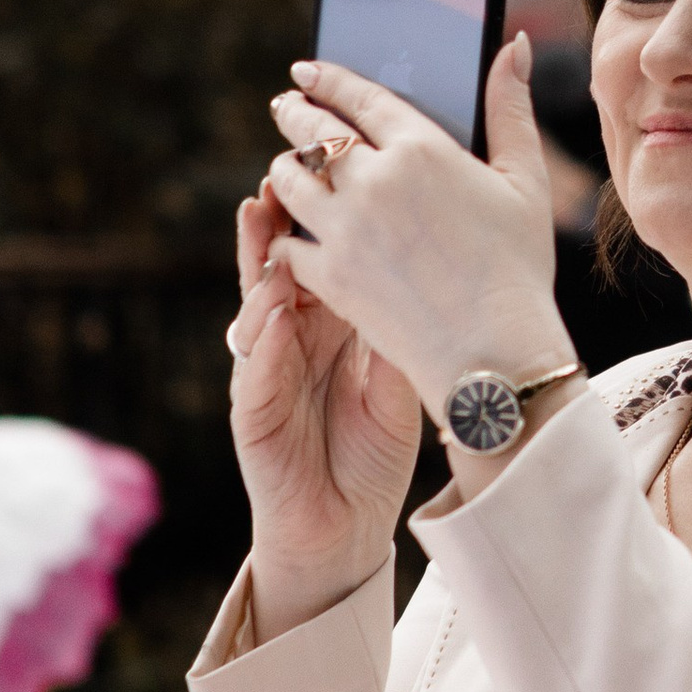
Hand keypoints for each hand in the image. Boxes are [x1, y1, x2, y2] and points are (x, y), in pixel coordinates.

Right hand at [225, 179, 425, 642]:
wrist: (342, 530)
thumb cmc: (370, 450)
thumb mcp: (396, 372)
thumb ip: (402, 318)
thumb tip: (440, 253)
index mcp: (325, 321)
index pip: (320, 252)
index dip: (324, 210)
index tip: (340, 161)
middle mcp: (289, 336)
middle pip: (278, 261)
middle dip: (280, 215)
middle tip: (289, 164)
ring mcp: (265, 370)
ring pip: (254, 301)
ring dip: (258, 259)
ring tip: (265, 213)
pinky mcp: (251, 412)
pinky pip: (251, 368)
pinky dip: (261, 338)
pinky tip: (273, 309)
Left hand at [258, 37, 568, 426]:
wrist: (493, 352)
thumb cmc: (519, 267)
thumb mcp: (524, 179)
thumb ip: (511, 107)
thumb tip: (516, 45)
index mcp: (421, 149)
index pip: (359, 97)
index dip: (328, 78)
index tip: (306, 69)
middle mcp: (373, 182)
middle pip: (313, 132)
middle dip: (293, 113)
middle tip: (285, 106)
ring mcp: (345, 230)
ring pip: (289, 181)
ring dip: (285, 167)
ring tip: (286, 164)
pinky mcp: (330, 277)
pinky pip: (285, 243)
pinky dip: (283, 233)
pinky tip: (286, 229)